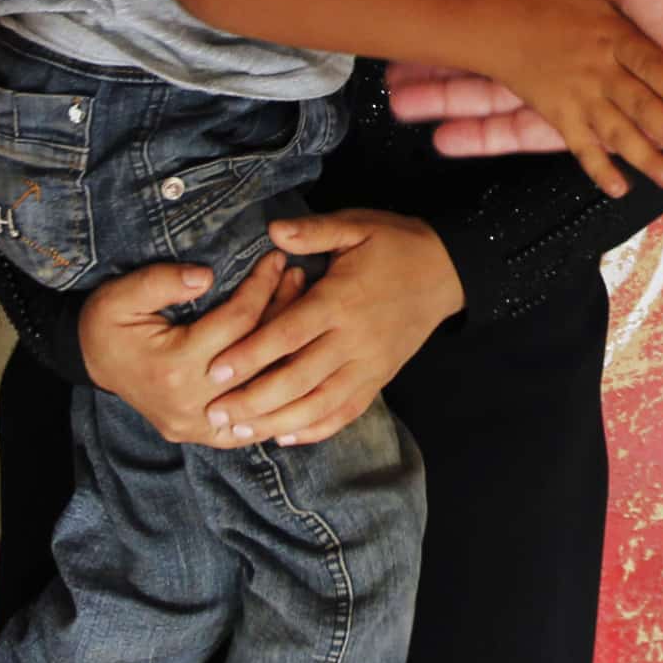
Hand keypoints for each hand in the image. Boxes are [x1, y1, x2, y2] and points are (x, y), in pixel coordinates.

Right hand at [73, 252, 309, 444]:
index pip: (235, 322)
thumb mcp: (122, 294)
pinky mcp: (203, 435)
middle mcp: (189, 402)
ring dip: (288, 352)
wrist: (91, 361)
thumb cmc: (107, 323)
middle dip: (283, 312)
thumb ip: (161, 282)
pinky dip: (276, 399)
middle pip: (256, 357)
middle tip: (300, 278)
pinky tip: (296, 368)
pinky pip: (251, 424)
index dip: (260, 286)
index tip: (277, 259)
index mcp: (172, 366)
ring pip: (261, 392)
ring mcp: (197, 425)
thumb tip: (207, 276)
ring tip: (305, 313)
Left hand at [193, 211, 464, 446]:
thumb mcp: (357, 225)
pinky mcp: (380, 378)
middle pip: (299, 377)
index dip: (251, 353)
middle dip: (254, 399)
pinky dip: (317, 429)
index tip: (215, 369)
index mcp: (341, 300)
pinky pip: (347, 411)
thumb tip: (273, 231)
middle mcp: (354, 339)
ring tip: (241, 432)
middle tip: (214, 412)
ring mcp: (369, 364)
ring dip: (278, 422)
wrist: (448, 270)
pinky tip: (286, 437)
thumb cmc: (396, 244)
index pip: (289, 333)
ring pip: (320, 403)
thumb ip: (314, 231)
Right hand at [392, 0, 662, 158]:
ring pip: (509, 108)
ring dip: (462, 111)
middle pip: (498, 72)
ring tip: (413, 116)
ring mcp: (585, 99)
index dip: (463, 28)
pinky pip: (543, 141)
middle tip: (394, 83)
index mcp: (581, 20)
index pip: (508, 22)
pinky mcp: (600, 132)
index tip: (417, 30)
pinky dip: (502, 142)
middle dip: (444, 80)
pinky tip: (457, 146)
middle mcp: (576, 60)